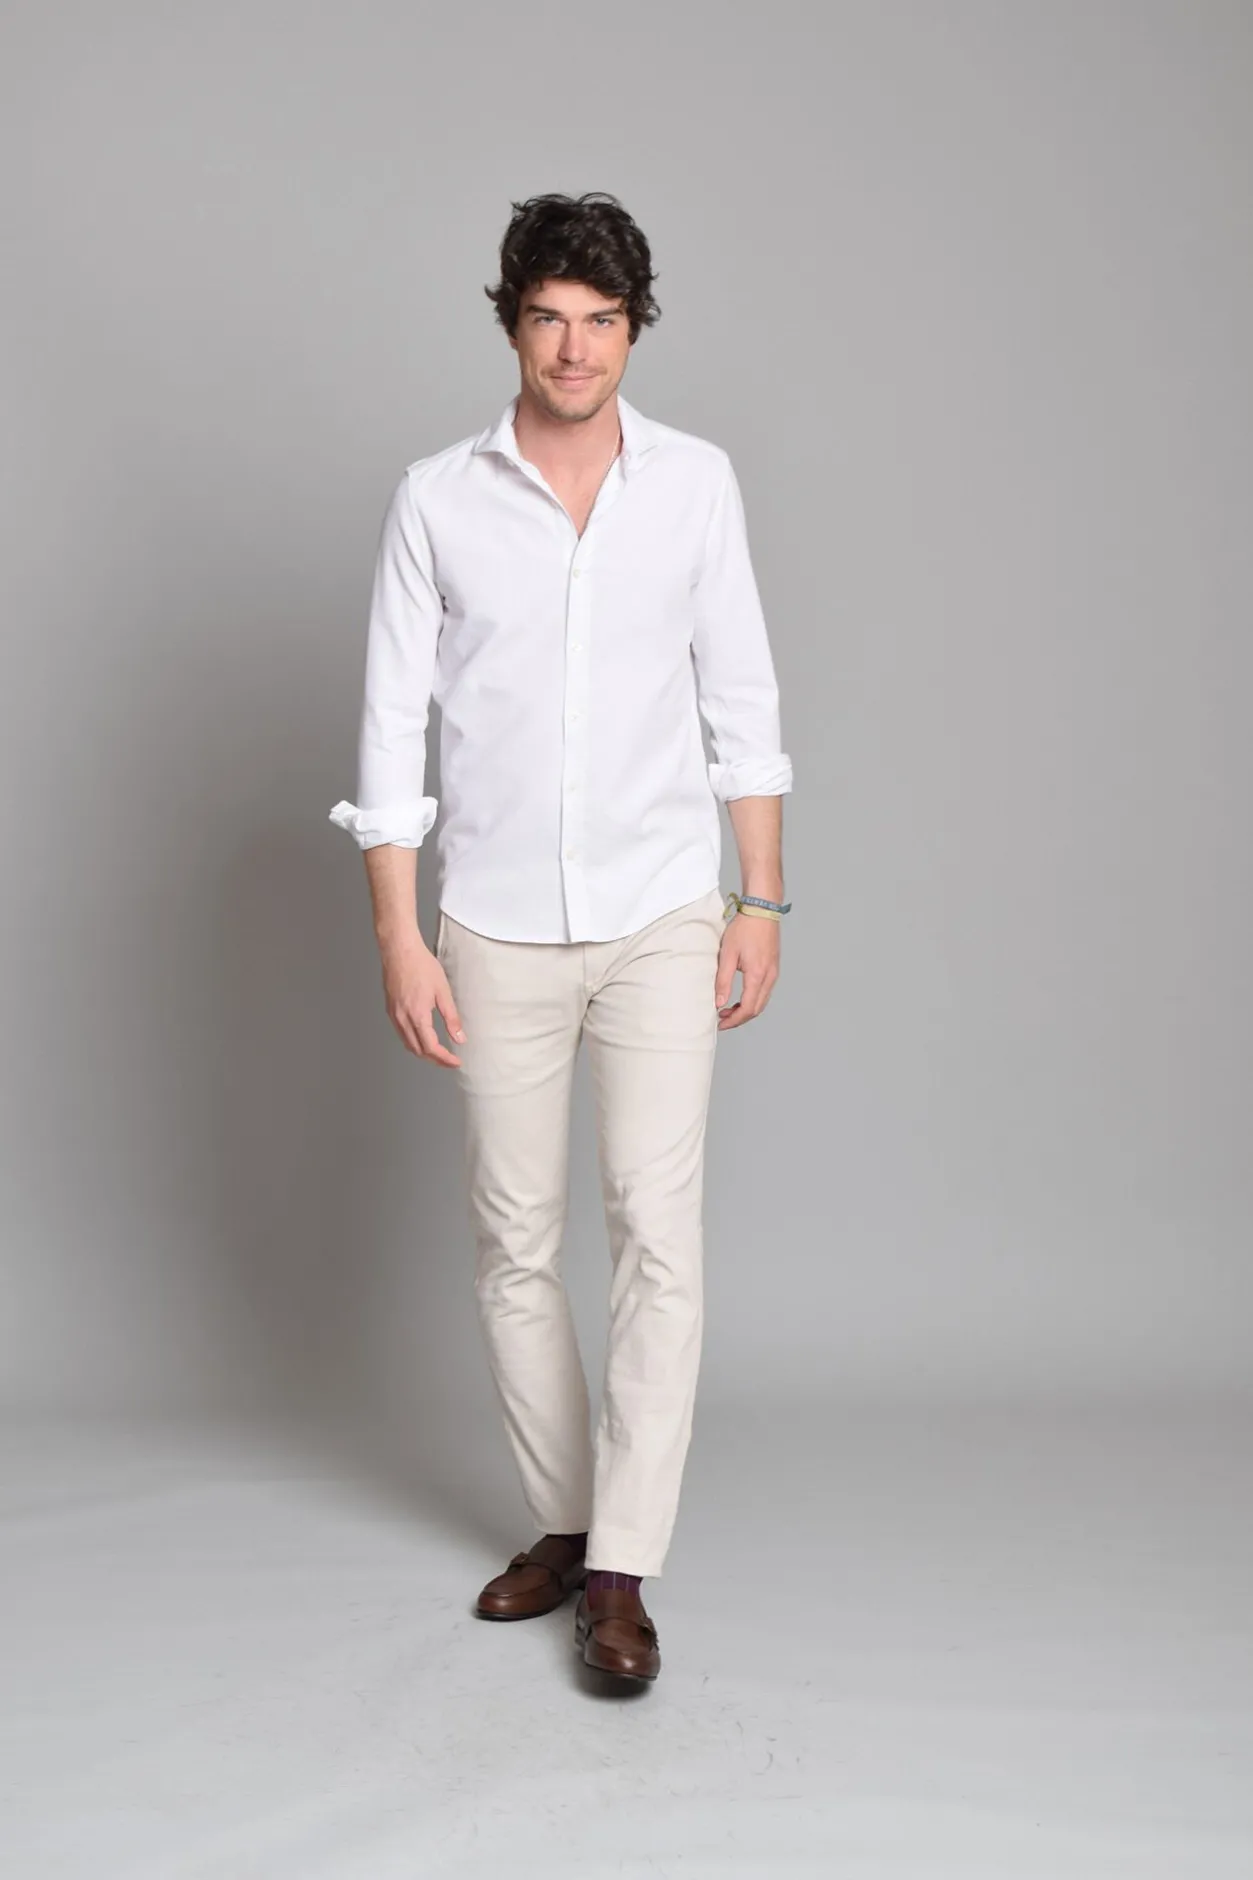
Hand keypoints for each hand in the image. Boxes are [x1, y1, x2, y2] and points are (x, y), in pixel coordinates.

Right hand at [379, 931, 466, 1067]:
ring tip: (438, 1053)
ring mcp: (394, 1015)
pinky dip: (413, 1042)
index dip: (445, 1059)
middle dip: (435, 1059)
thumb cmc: (421, 965)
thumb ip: (451, 1018)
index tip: (455, 1062)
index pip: (431, 1048)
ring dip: (423, 1052)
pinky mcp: (390, 1010)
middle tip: (450, 1060)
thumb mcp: (443, 991)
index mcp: (417, 1016)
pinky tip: (422, 1037)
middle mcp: (402, 1019)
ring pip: (408, 1044)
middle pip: (418, 1050)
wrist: (400, 950)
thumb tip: (459, 1038)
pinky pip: (401, 1034)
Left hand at [714, 911, 779, 1029]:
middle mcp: (769, 977)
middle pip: (757, 1009)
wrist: (762, 909)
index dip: (733, 1020)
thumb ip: (723, 981)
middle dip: (739, 1018)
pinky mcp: (774, 967)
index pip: (748, 1009)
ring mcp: (774, 972)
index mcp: (757, 975)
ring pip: (762, 1001)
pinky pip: (765, 991)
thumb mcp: (727, 954)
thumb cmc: (745, 928)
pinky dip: (753, 999)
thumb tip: (719, 1002)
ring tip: (728, 1009)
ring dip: (746, 1009)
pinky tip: (741, 996)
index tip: (720, 1023)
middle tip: (722, 1019)